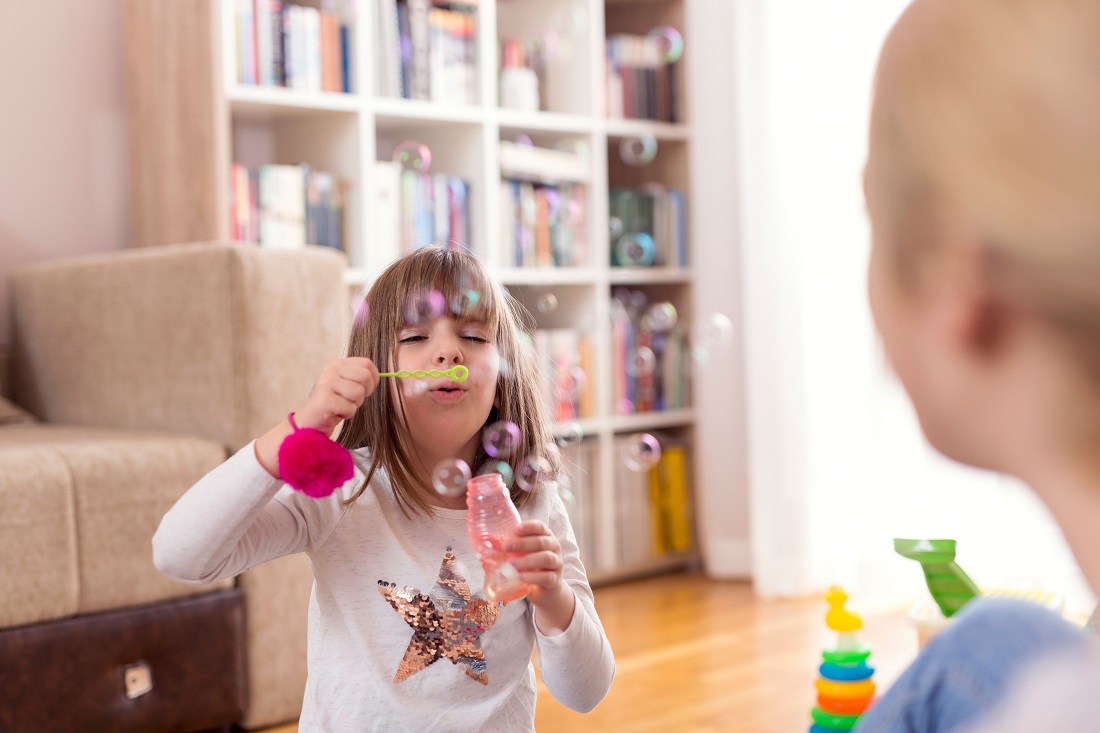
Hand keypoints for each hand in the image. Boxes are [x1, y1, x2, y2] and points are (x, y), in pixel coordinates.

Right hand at [254, 357, 378, 477]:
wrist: (310, 422)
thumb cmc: (333, 405)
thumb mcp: (347, 385)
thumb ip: (360, 377)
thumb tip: (382, 374)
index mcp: (338, 364)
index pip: (367, 364)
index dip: (373, 379)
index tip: (364, 390)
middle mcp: (331, 370)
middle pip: (365, 377)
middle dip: (364, 393)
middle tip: (351, 400)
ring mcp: (326, 384)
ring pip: (359, 393)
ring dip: (354, 405)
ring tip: (341, 406)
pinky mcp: (325, 400)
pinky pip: (350, 408)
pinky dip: (346, 414)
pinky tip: (335, 413)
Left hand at [504, 521, 575, 633]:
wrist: (546, 590)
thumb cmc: (531, 568)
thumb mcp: (521, 556)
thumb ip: (508, 550)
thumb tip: (485, 547)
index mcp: (545, 537)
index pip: (540, 527)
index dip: (529, 527)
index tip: (515, 529)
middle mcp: (554, 548)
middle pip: (542, 541)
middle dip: (523, 543)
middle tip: (506, 547)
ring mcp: (557, 564)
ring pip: (546, 558)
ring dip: (528, 560)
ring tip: (512, 565)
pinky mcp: (555, 581)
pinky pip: (546, 577)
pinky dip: (533, 576)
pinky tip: (521, 577)